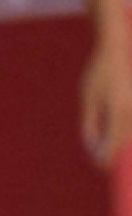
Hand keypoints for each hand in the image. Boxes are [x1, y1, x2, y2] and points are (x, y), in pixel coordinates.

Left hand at [79, 41, 131, 166]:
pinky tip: (117, 128)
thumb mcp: (88, 97)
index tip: (100, 165)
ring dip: (123, 141)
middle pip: (127, 142)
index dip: (106, 158)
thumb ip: (90, 122)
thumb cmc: (100, 73)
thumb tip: (93, 146)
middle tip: (104, 159)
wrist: (119, 50)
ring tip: (109, 143)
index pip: (114, 145)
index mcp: (118, 112)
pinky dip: (127, 130)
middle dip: (116, 151)